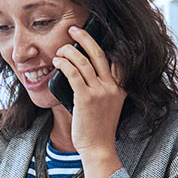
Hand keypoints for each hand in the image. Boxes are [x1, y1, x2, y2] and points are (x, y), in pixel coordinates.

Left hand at [52, 25, 126, 156]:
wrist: (98, 148)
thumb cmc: (98, 128)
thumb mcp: (107, 105)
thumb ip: (101, 89)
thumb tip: (82, 72)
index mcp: (120, 87)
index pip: (116, 59)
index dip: (104, 44)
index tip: (91, 35)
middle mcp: (112, 86)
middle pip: (99, 53)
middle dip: (85, 38)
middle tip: (73, 29)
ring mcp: (100, 92)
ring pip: (83, 61)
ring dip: (68, 51)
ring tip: (59, 49)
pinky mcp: (86, 98)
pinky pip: (73, 74)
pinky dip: (64, 64)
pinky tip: (57, 61)